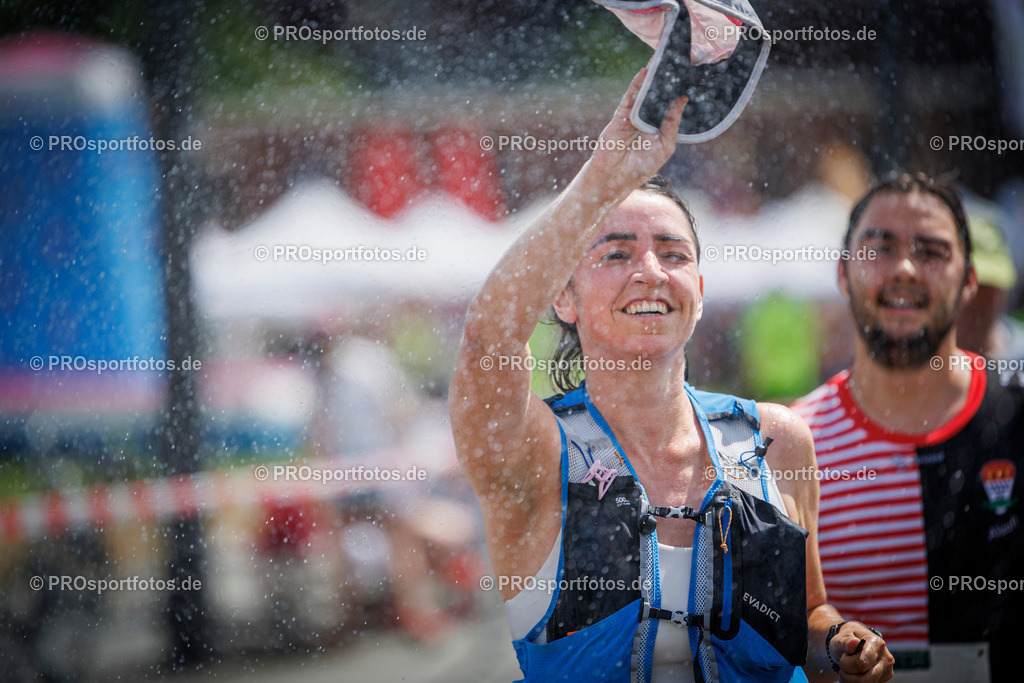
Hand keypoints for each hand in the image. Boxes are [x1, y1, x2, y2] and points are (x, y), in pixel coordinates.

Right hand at [586, 65, 687, 196]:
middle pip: (658, 95)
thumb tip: (682, 99)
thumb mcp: (665, 145)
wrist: (615, 177)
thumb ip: (672, 122)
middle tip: (677, 59)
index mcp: (660, 128)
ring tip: (662, 58)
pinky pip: (630, 97)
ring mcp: (634, 117)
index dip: (678, 92)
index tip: (689, 75)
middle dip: (666, 79)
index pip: (671, 106)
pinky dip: (637, 83)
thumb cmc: (642, 167)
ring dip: (652, 77)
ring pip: (645, 93)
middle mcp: (648, 120)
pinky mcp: (621, 115)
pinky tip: (645, 71)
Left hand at [829, 621, 894, 681]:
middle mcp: (886, 658)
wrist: (853, 646)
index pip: (861, 663)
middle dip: (848, 674)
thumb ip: (846, 642)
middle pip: (865, 678)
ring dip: (851, 680)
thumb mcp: (841, 638)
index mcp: (876, 643)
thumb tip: (855, 642)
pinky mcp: (884, 679)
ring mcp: (887, 670)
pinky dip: (855, 682)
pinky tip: (853, 674)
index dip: (847, 663)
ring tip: (847, 670)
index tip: (844, 655)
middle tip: (843, 665)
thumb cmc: (846, 642)